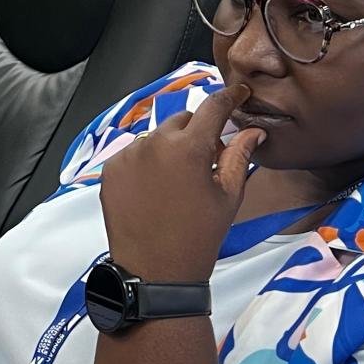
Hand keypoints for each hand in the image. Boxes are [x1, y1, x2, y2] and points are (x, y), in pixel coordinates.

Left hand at [98, 84, 263, 283]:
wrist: (155, 270)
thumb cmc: (197, 237)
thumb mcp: (227, 196)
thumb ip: (238, 156)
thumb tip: (252, 132)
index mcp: (188, 147)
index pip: (212, 107)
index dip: (229, 97)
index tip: (238, 93)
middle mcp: (154, 144)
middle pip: (182, 121)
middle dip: (196, 133)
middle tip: (206, 161)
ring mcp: (128, 155)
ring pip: (157, 138)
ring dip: (170, 149)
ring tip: (178, 183)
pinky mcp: (111, 169)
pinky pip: (134, 154)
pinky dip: (146, 163)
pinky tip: (155, 190)